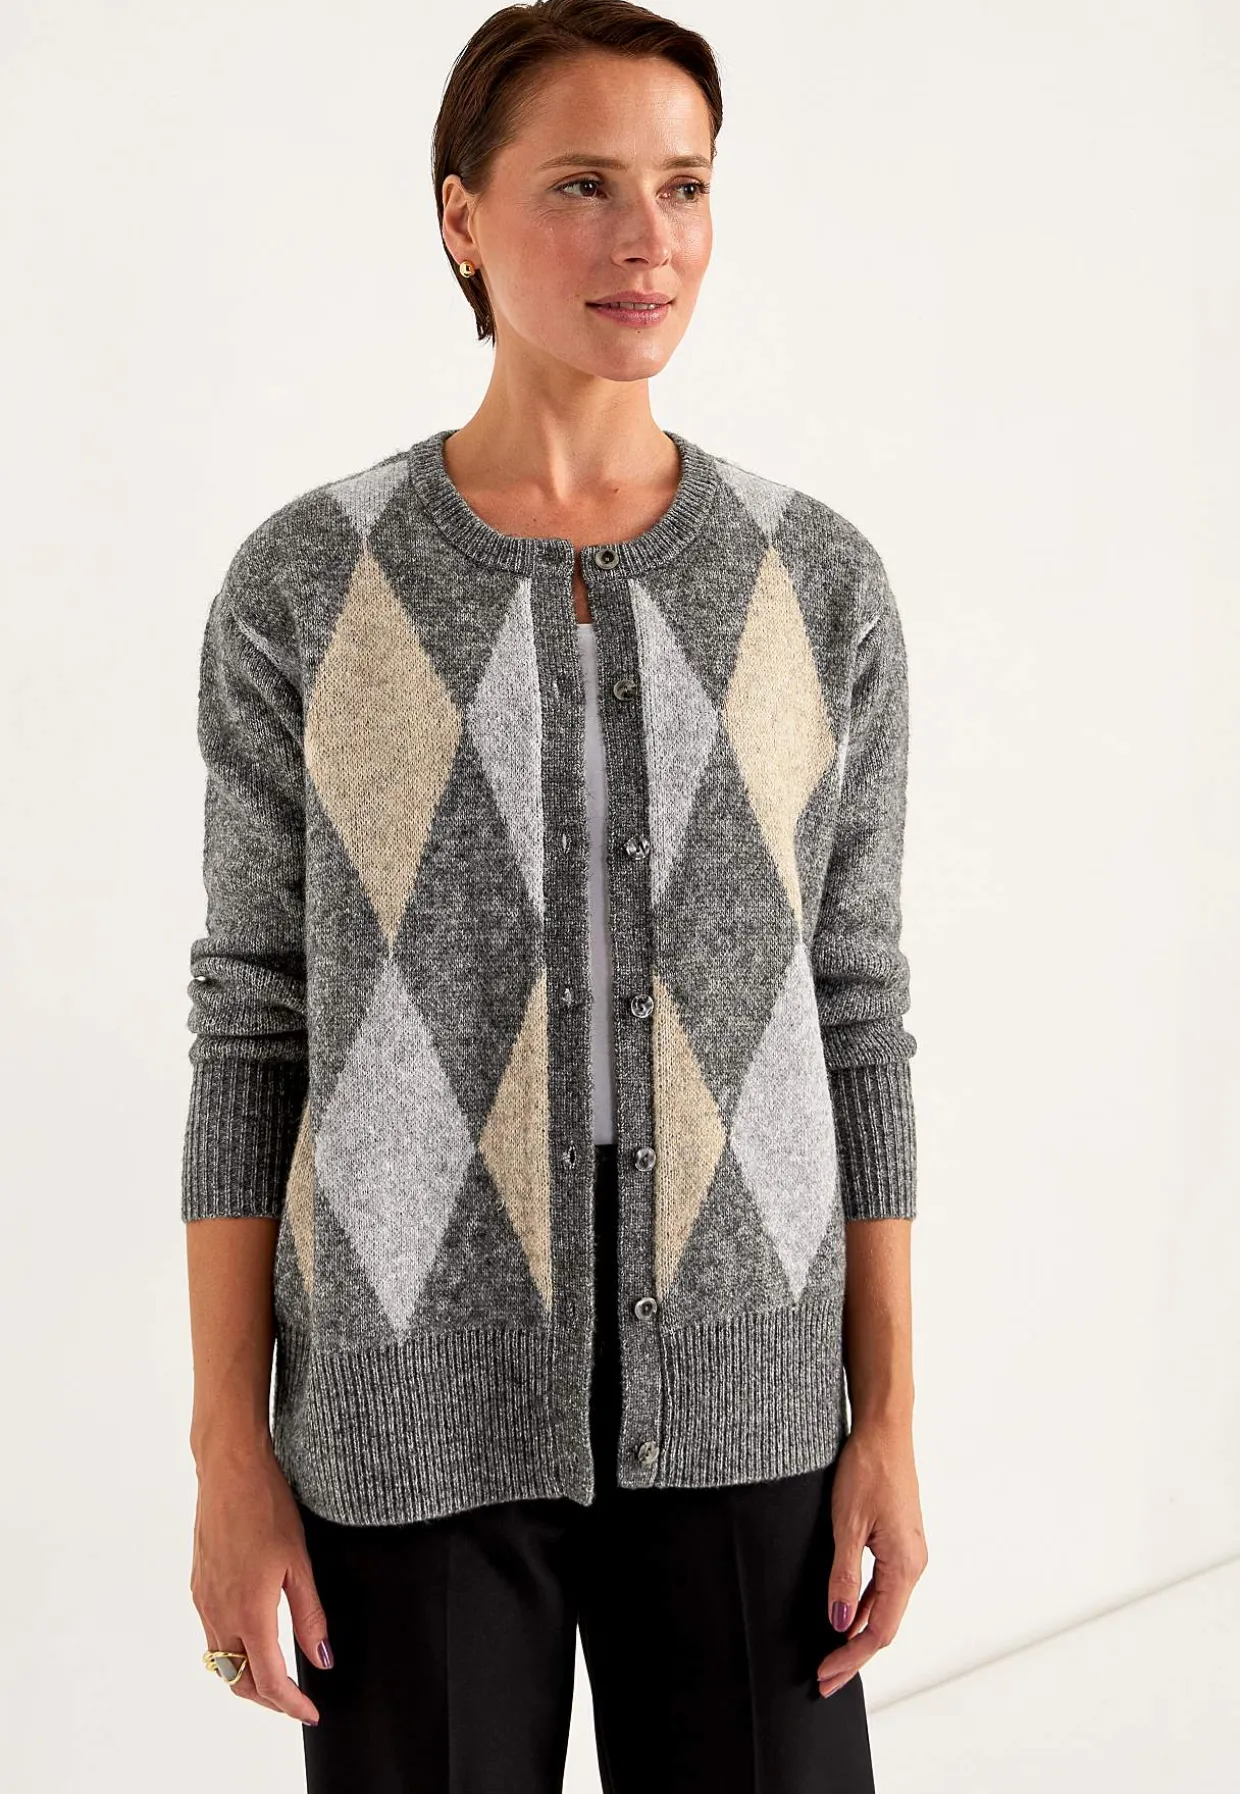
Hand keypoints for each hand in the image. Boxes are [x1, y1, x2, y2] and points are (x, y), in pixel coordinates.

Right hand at [190, 1440, 332, 1724]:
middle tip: (297, 1701)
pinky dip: (234, 1651)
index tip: (311, 1713)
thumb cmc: (267, 1508)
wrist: (229, 1472)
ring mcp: (204, 1601)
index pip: (268, 1680)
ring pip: (222, 1662)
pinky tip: (255, 1636)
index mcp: (249, 1612)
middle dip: (268, 1700)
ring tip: (280, 1674)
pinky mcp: (198, 1587)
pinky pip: (213, 1635)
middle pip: (238, 1681)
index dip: (291, 1704)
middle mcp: (219, 1613)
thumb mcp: (300, 1563)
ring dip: (249, 1677)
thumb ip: (310, 1616)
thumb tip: (321, 1659)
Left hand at [816, 1417, 927, 1698]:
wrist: (884, 1431)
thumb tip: (838, 1622)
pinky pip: (884, 1587)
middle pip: (884, 1626)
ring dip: (858, 1634)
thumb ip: (843, 1576)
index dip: (851, 1658)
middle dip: (853, 1655)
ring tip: (831, 1657)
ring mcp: (909, 1554)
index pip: (878, 1631)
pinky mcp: (900, 1542)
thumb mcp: (846, 1524)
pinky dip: (864, 1607)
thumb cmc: (867, 1470)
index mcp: (904, 1566)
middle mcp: (913, 1565)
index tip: (825, 1674)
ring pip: (884, 1608)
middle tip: (824, 1680)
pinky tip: (844, 1615)